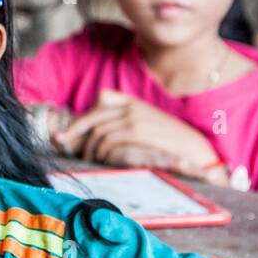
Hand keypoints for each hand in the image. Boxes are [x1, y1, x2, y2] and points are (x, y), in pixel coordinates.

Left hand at [52, 89, 225, 180]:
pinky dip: (100, 150)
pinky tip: (99, 159)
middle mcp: (132, 106)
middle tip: (61, 141)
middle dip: (75, 129)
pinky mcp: (136, 130)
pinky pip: (108, 139)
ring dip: (89, 146)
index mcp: (136, 102)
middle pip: (94, 114)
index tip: (72, 128)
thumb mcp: (149, 126)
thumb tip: (103, 134)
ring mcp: (134, 117)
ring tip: (87, 158)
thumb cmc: (173, 143)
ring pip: (98, 129)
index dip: (85, 113)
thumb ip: (128, 123)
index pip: (103, 98)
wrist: (195, 149)